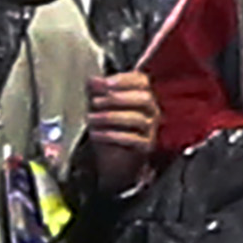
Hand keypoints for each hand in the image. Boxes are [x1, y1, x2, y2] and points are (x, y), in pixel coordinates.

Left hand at [77, 70, 157, 192]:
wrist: (114, 162)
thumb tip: (92, 80)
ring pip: (139, 119)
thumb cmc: (109, 130)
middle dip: (118, 98)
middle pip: (145, 98)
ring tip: (91, 119)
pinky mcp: (146, 147)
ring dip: (111, 117)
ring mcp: (151, 129)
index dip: (125, 80)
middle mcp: (152, 111)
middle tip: (95, 102)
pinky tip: (96, 134)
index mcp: (142, 96)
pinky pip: (132, 139)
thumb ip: (96, 92)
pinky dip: (111, 135)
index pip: (142, 81)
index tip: (105, 83)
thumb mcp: (98, 109)